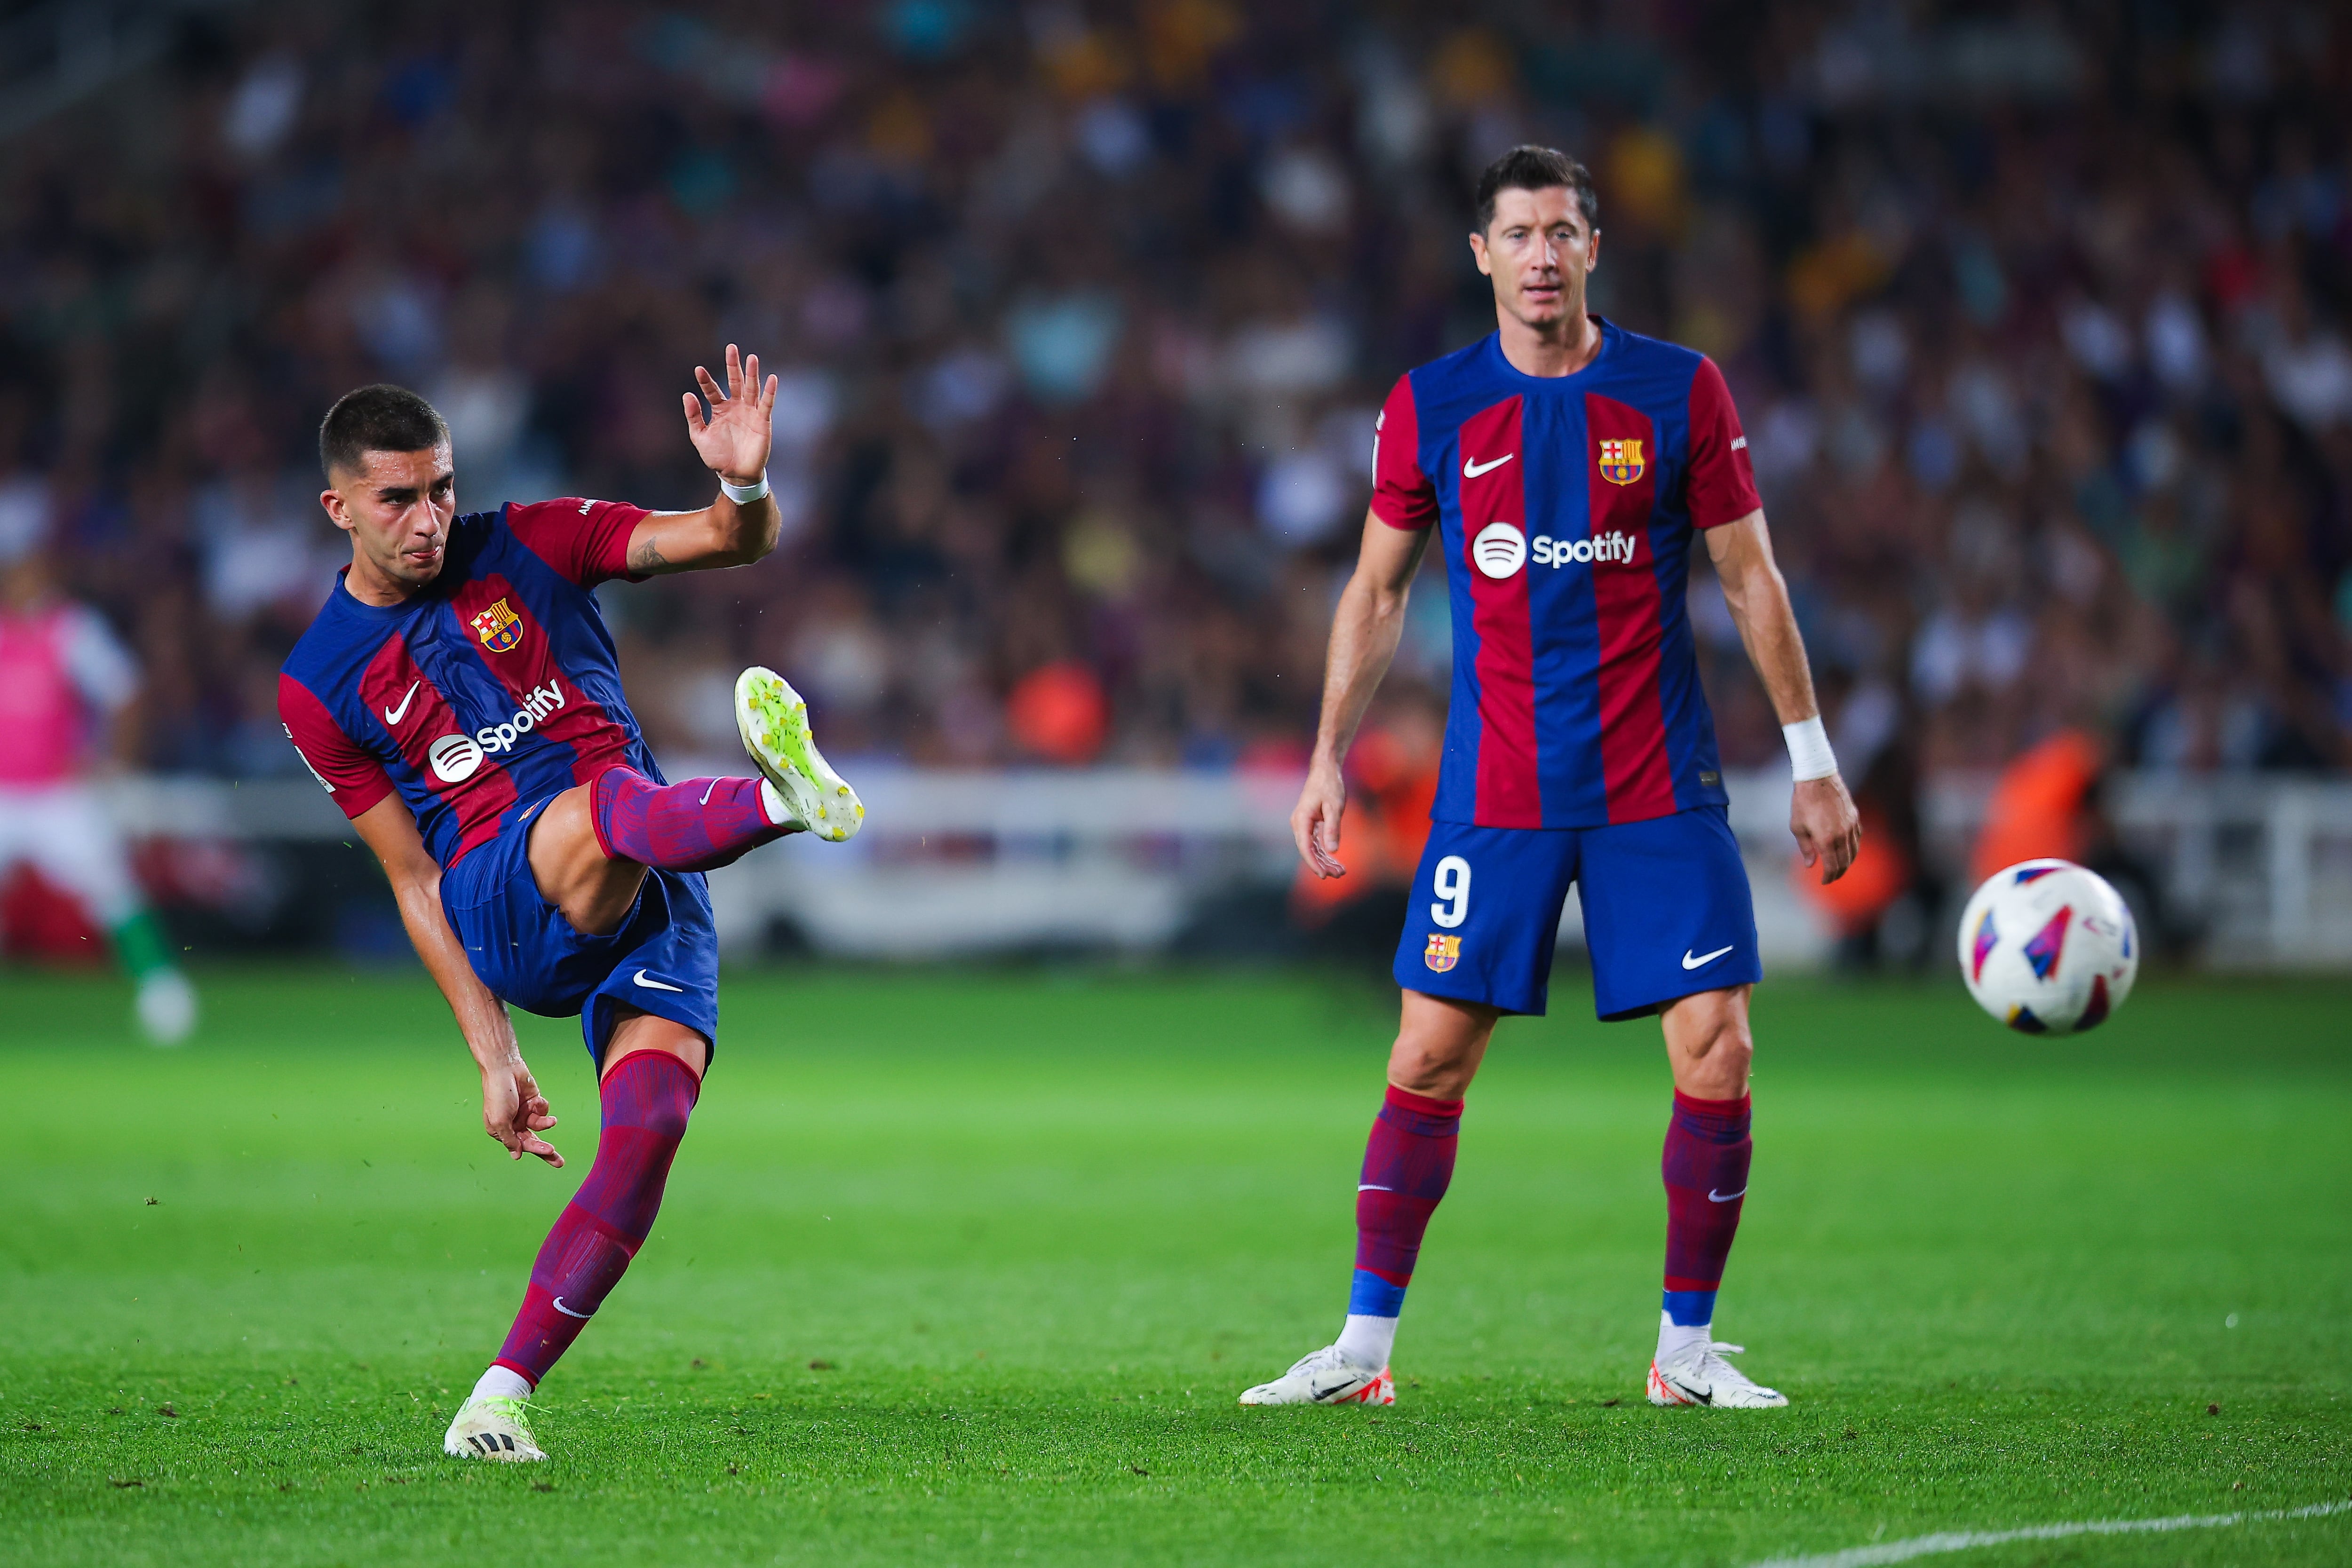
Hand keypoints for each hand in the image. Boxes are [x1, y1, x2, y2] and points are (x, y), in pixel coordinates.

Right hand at [482, 1058, 563, 1166]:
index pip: (521, 1146)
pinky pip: (542, 1111)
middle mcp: (514, 1124)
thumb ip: (509, 1139)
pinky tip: (537, 1101)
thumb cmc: (497, 1094)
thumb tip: (516, 1155)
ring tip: (551, 1121)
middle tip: (559, 1161)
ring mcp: (524, 1113)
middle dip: (546, 1150)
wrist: (505, 1069)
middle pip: (532, 1142)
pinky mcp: (533, 1102)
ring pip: (539, 1126)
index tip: (549, 1151)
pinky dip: (542, 1107)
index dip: (535, 1149)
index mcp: (502, 1131)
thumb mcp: (499, 1121)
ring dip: (545, 1123)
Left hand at [682, 344, 777, 486]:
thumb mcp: (699, 436)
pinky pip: (767, 404)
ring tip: (752, 358)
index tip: (698, 369)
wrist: (735, 474)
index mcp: (720, 409)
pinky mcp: (763, 421)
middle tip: (731, 348)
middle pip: (735, 381)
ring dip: (752, 373)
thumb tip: (687, 394)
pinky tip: (771, 378)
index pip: (712, 389)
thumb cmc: (717, 457)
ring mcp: (750, 412)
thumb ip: (693, 416)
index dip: (705, 380)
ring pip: (751, 388)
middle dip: (733, 365)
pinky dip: (770, 392)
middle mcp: (736, 407)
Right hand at [1291, 760, 1348, 878]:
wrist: (1325, 770)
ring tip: (1341, 872)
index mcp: (1301, 819)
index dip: (1314, 863)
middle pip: (1308, 850)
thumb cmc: (1329, 785)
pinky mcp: (1310, 824)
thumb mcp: (1334, 806)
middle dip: (1322, 865)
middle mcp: (1299, 824)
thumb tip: (1332, 850)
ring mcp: (1303, 824)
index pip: (1305, 847)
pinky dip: (1325, 852)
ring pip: (1312, 848)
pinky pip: (1316, 842)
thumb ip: (1333, 828)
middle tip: (1339, 875)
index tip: (1324, 875)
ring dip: (1325, 860)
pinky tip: (1336, 861)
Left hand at [1791, 773, 1861, 884]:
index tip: (1824, 881)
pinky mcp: (1855, 817)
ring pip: (1854, 851)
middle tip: (1831, 877)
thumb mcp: (1797, 826)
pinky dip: (1853, 847)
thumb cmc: (1803, 802)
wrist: (1817, 778)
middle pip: (1845, 862)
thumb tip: (1810, 865)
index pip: (1832, 866)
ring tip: (1839, 866)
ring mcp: (1851, 825)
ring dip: (1847, 862)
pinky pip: (1857, 838)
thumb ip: (1806, 848)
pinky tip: (1846, 849)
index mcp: (1826, 839)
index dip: (1829, 877)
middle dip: (1838, 873)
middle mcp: (1842, 835)